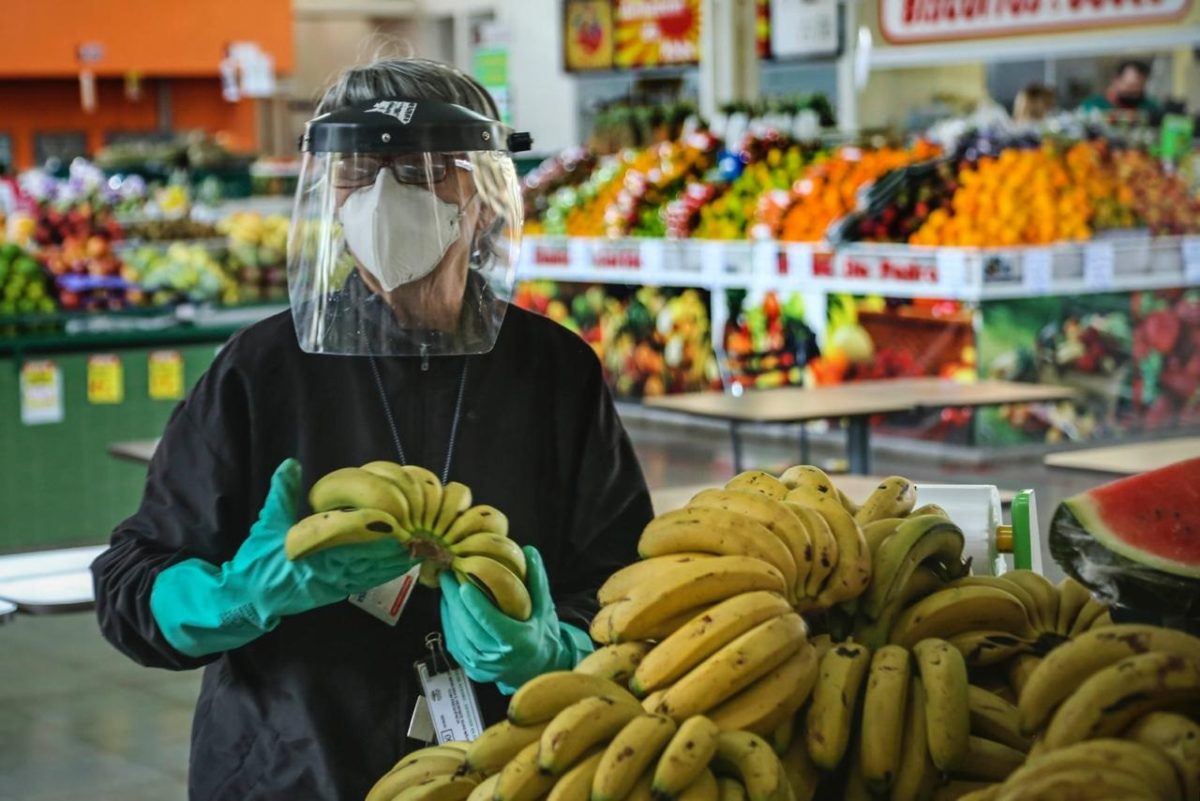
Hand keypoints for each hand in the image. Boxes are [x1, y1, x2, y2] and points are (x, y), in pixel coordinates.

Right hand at [151, 459, 417, 656]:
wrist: (246, 598)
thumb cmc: (256, 561)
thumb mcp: (266, 525)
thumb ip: (281, 495)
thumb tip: (291, 464)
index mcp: (309, 556)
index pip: (347, 544)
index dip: (372, 534)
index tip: (393, 522)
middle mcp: (325, 574)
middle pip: (366, 561)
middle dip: (391, 549)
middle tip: (416, 534)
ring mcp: (332, 586)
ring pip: (369, 573)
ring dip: (392, 562)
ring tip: (417, 548)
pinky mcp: (334, 594)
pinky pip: (363, 582)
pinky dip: (381, 573)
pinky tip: (397, 564)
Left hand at [439, 545, 592, 693]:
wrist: (539, 667)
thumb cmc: (542, 634)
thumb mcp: (545, 608)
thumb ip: (537, 580)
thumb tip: (529, 551)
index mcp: (518, 642)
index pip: (492, 622)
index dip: (476, 605)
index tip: (463, 585)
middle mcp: (498, 658)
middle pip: (469, 627)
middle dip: (454, 600)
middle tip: (446, 576)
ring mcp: (483, 667)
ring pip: (458, 636)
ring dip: (449, 610)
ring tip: (445, 587)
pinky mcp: (472, 670)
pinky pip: (455, 644)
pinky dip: (450, 623)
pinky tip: (449, 605)